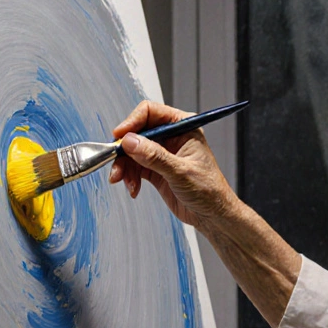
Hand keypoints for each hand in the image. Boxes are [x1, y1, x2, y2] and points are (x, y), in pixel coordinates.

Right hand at [109, 100, 238, 229]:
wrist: (212, 215)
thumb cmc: (208, 190)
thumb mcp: (180, 172)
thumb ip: (155, 156)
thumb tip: (130, 141)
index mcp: (183, 127)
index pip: (151, 112)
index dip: (132, 122)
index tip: (119, 136)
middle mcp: (171, 136)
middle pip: (137, 132)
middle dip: (124, 150)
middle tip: (116, 164)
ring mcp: (162, 152)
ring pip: (132, 151)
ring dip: (124, 167)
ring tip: (125, 182)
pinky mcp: (155, 168)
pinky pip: (134, 167)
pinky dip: (129, 177)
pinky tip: (134, 189)